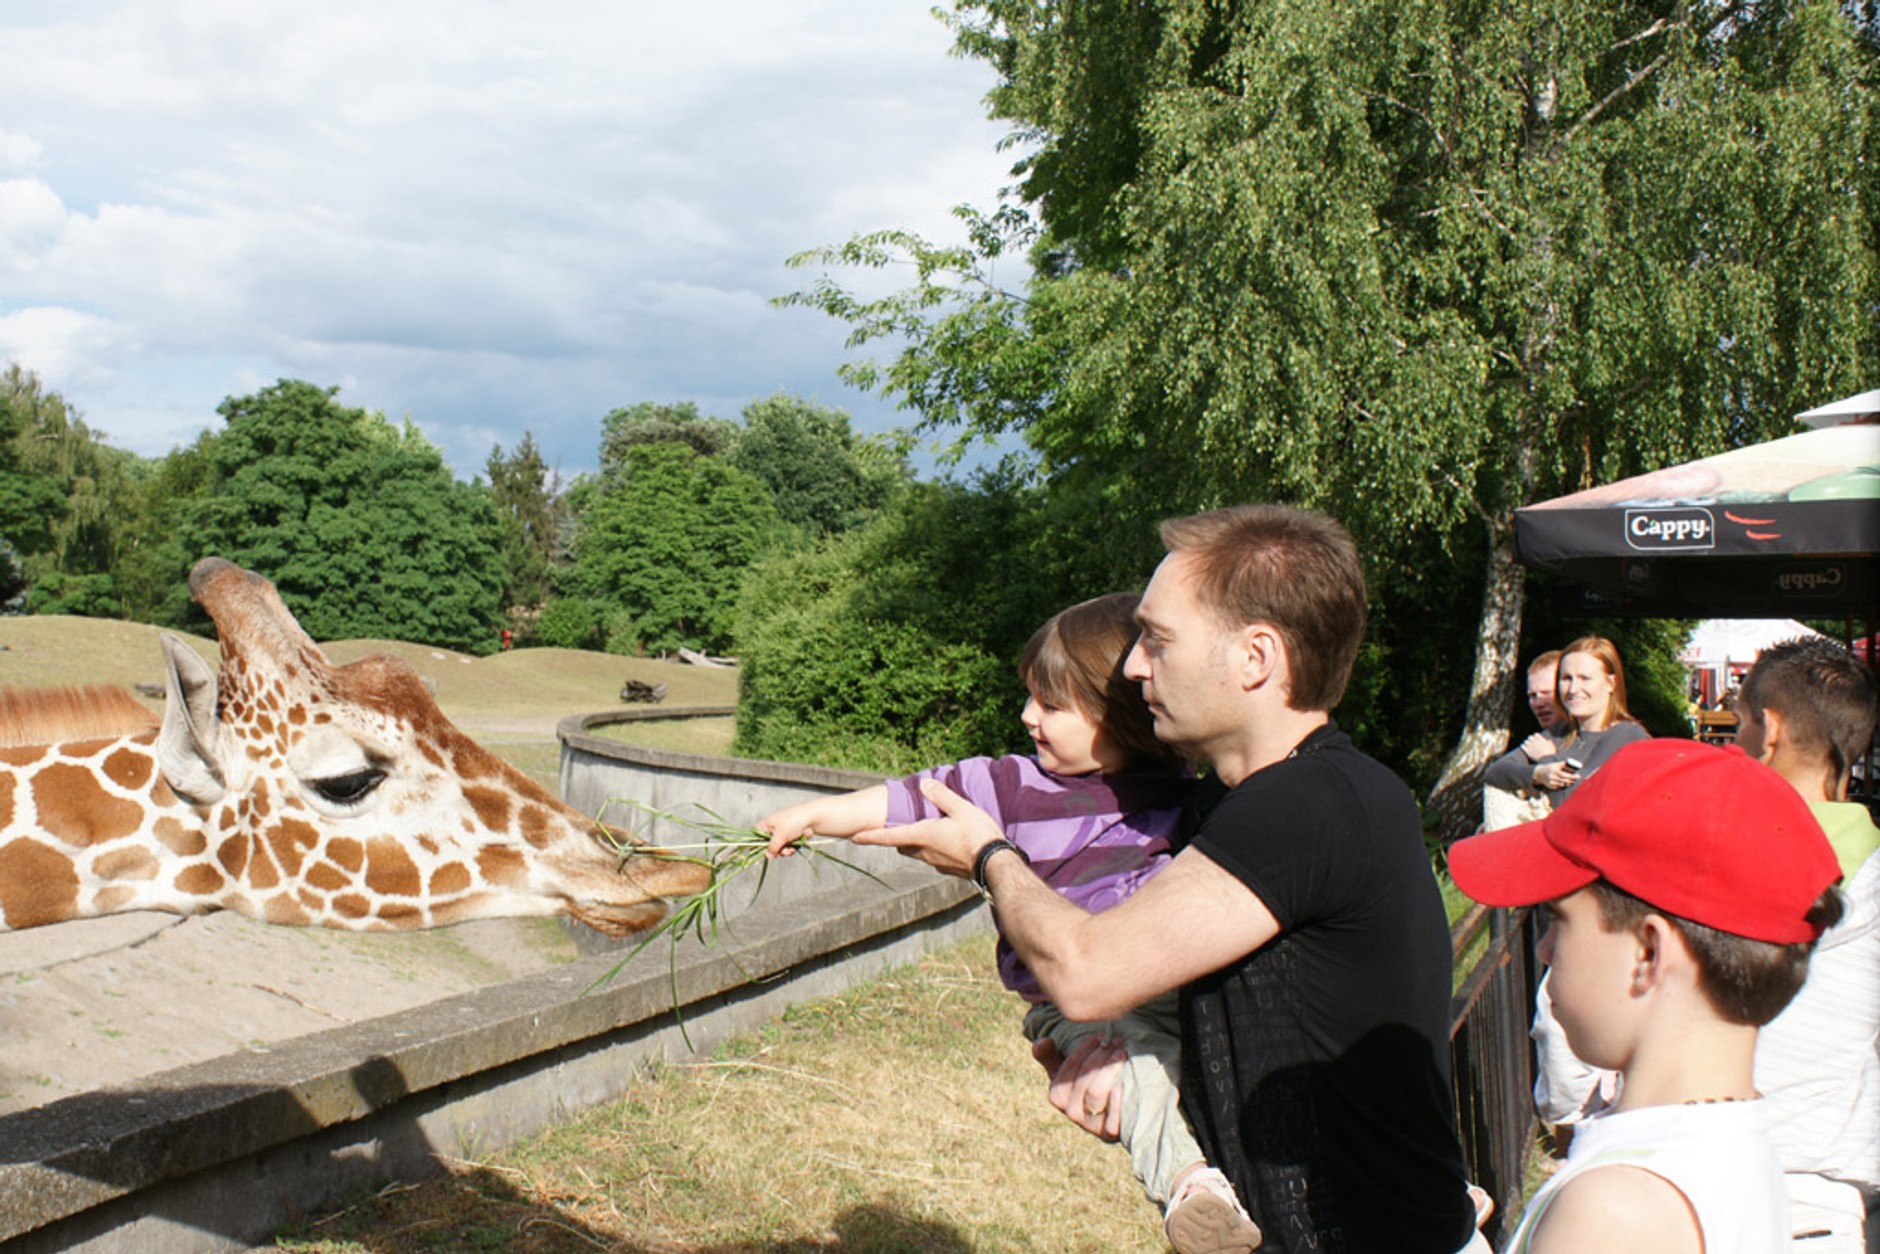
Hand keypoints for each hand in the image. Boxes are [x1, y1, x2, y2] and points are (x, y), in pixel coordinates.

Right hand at [756, 800, 817, 857]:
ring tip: (790, 850)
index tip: (760, 852)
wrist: (813, 818)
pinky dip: (791, 849)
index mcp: (767, 823)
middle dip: (776, 850)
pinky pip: (787, 847)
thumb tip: (768, 856)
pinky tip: (795, 848)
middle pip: (768, 844)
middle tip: (781, 852)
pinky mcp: (792, 836)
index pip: (756, 834)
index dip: (756, 844)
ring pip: (779, 847)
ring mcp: (783, 832)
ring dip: (784, 851)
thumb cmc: (793, 822)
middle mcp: (773, 828)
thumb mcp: (780, 836)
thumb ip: (772, 847)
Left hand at [852, 777, 1002, 878]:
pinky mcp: (948, 869)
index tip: (854, 838)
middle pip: (902, 844)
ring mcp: (936, 863)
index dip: (870, 836)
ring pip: (917, 852)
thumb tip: (924, 783)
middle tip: (895, 826)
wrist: (995, 865)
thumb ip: (941, 795)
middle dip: (897, 836)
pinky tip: (945, 843)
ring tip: (922, 831)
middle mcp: (924, 852)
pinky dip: (932, 849)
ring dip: (915, 842)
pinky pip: (933, 858)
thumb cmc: (978, 835)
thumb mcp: (961, 808)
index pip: (889, 837)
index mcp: (923, 836)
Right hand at [1043, 1032, 1124, 1140]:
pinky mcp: (1109, 1134)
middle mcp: (1071, 1112)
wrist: (1109, 1117)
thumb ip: (1049, 1056)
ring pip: (1096, 1094)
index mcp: (1057, 1096)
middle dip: (1101, 1056)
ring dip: (1110, 1070)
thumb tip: (1042, 1041)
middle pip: (1084, 1080)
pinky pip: (1112, 1120)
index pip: (1069, 1068)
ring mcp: (1090, 1125)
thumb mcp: (1065, 1073)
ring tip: (1122, 1054)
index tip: (1100, 1036)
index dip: (1085, 1049)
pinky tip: (1122, 1085)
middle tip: (1117, 1041)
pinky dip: (1116, 1101)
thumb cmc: (1085, 1088)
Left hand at [1520, 733, 1556, 761]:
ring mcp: (1531, 746)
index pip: (1536, 734)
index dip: (1536, 736)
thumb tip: (1548, 740)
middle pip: (1530, 737)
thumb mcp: (1552, 746)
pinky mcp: (1528, 751)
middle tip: (1530, 740)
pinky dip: (1523, 746)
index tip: (1535, 737)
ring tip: (1526, 743)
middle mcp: (1535, 742)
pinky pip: (1523, 746)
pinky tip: (1522, 746)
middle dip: (1530, 738)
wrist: (1547, 760)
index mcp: (1541, 739)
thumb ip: (1549, 742)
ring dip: (1526, 742)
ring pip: (1526, 741)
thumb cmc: (1551, 754)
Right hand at [1533, 760, 1579, 790]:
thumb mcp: (1556, 764)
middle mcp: (1552, 778)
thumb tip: (1575, 764)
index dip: (1573, 776)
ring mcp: (1551, 783)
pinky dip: (1565, 785)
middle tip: (1577, 777)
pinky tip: (1566, 782)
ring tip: (1573, 780)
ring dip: (1570, 782)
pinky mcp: (1551, 787)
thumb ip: (1565, 764)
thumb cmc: (1550, 767)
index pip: (1565, 775)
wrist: (1540, 773)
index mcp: (1554, 771)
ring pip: (1564, 784)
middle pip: (1566, 781)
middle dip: (1573, 780)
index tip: (1579, 776)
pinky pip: (1561, 787)